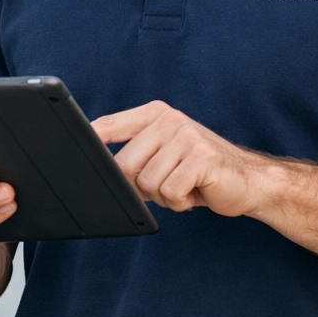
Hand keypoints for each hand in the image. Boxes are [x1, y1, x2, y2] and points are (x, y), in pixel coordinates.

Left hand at [93, 101, 268, 216]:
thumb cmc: (199, 171)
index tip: (68, 151)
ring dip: (164, 196)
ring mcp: (186, 135)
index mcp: (155, 114)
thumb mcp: (163, 155)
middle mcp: (169, 119)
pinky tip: (195, 192)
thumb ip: (134, 156)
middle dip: (140, 187)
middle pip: (123, 164)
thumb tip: (100, 173)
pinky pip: (169, 191)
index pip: (109, 125)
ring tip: (184, 186)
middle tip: (166, 184)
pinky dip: (180, 202)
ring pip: (147, 182)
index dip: (88, 140)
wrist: (249, 180)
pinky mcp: (202, 157)